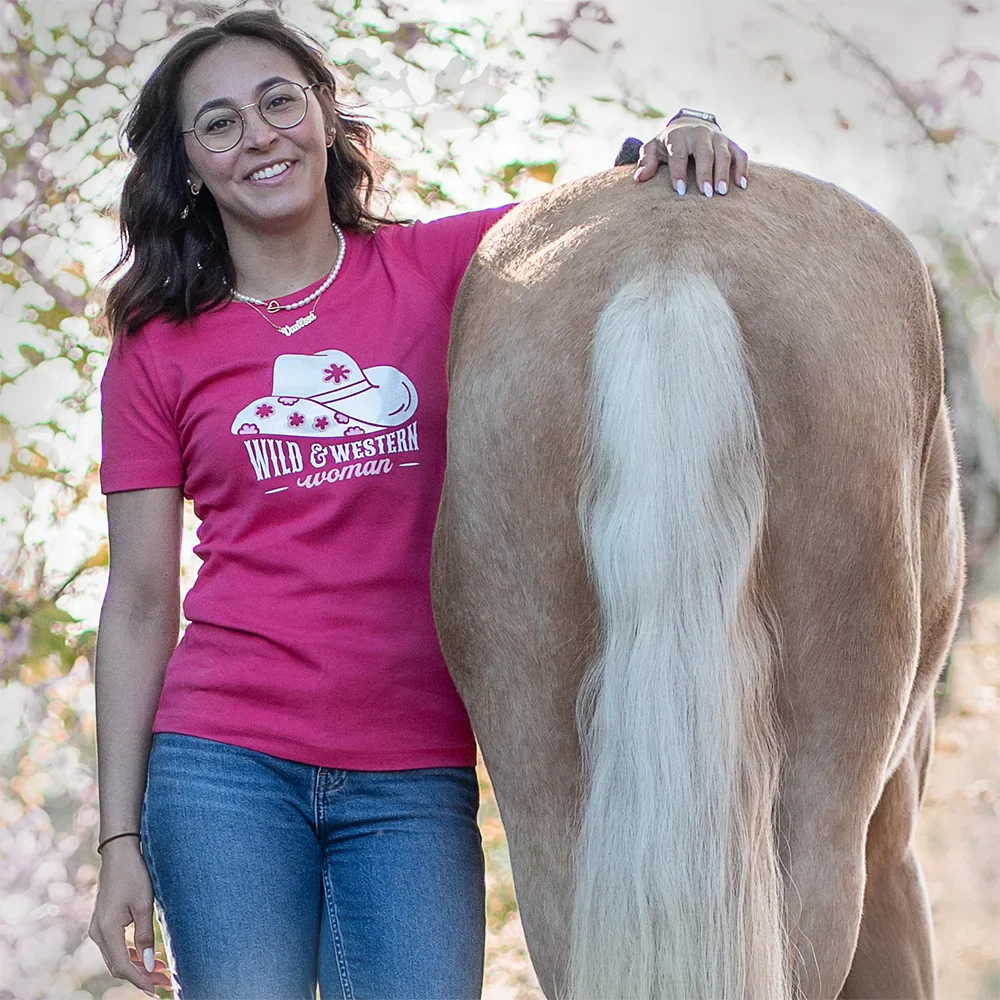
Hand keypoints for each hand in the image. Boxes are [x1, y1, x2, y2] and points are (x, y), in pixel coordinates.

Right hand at [89, 839, 172, 996]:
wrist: (119, 854)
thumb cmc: (134, 875)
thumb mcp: (143, 905)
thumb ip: (145, 936)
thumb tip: (149, 963)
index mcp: (107, 931)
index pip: (123, 966)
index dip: (140, 980)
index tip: (157, 990)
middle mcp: (98, 933)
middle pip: (118, 965)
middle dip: (141, 976)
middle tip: (164, 982)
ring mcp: (98, 928)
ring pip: (117, 957)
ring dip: (137, 966)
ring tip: (161, 971)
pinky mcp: (103, 923)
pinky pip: (116, 947)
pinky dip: (131, 954)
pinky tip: (148, 956)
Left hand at [633, 118, 748, 196]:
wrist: (689, 126)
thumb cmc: (668, 145)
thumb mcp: (653, 149)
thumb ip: (646, 162)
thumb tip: (639, 178)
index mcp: (678, 136)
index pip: (679, 154)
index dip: (679, 172)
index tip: (681, 192)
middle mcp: (700, 134)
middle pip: (705, 152)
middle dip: (706, 173)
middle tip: (707, 195)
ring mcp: (718, 138)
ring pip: (724, 153)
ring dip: (724, 173)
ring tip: (722, 193)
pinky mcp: (731, 143)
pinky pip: (740, 154)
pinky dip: (742, 169)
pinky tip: (741, 186)